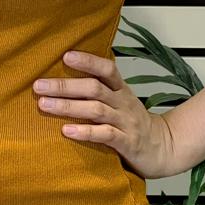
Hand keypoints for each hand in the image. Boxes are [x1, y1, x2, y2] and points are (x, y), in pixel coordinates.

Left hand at [33, 49, 180, 179]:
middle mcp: (123, 103)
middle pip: (94, 88)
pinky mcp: (127, 143)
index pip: (107, 69)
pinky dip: (85, 132)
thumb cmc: (133, 124)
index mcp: (121, 91)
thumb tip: (63, 81)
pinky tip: (67, 131)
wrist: (164, 148)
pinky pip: (105, 135)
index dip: (88, 61)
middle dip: (65, 86)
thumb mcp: (120, 103)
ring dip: (68, 107)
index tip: (65, 55)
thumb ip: (99, 92)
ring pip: (96, 110)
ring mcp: (126, 122)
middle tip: (39, 86)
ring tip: (44, 105)